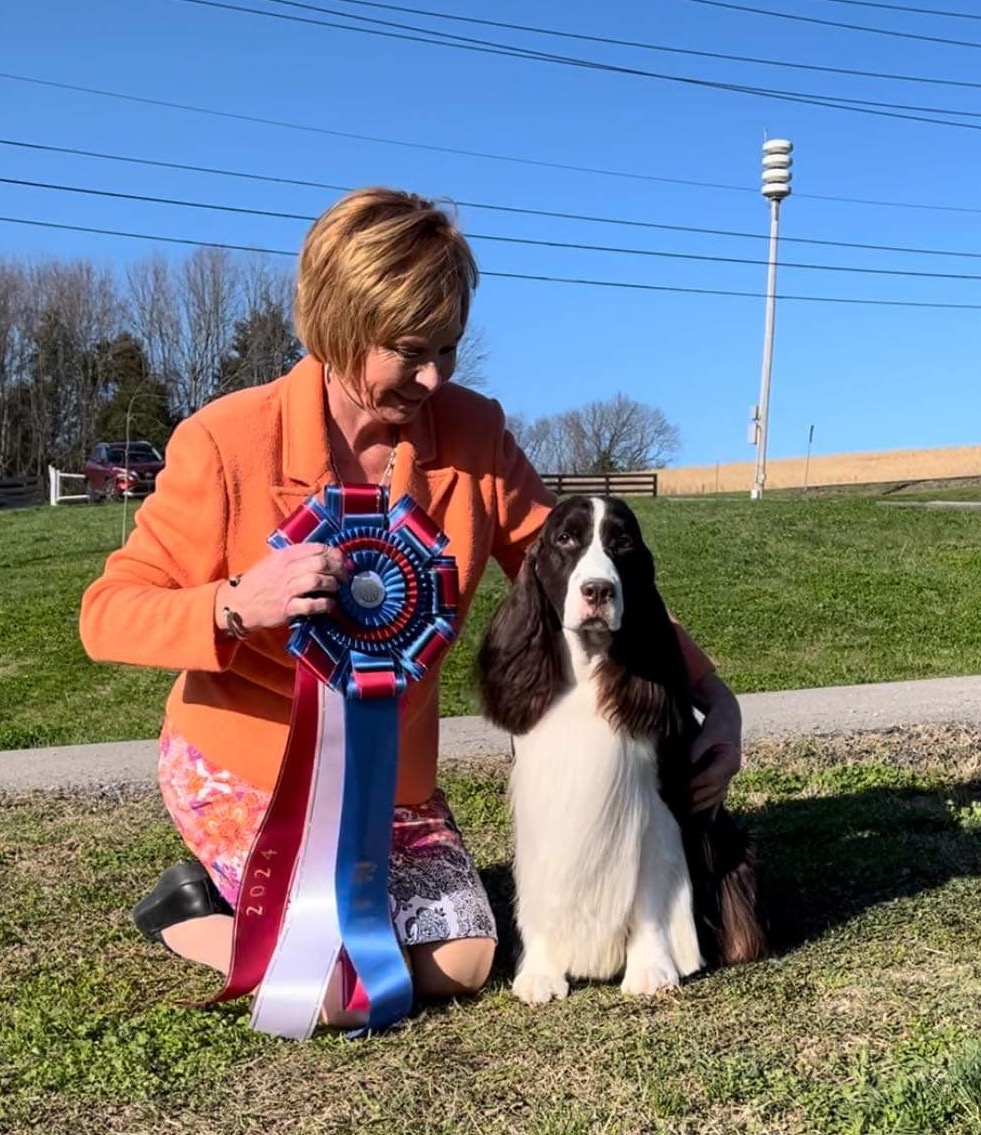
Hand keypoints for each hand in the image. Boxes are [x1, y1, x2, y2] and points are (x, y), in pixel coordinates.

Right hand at [214, 543, 347, 633]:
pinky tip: (330, 604)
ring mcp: (286, 589)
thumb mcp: (274, 561)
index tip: (343, 560)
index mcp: (284, 556)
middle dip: (338, 569)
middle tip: (344, 576)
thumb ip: (295, 557)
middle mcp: (286, 570)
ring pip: (318, 581)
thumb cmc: (259, 581)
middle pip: (321, 563)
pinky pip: (311, 605)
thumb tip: (324, 556)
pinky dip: (325, 604)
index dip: (334, 553)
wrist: (239, 603)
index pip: (316, 548)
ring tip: (336, 588)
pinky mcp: (286, 608)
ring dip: (333, 585)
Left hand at [688, 672, 742, 813]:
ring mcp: (729, 777)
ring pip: (714, 797)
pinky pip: (718, 797)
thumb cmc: (716, 724)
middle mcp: (731, 772)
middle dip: (693, 800)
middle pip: (711, 792)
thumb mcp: (706, 734)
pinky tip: (706, 823)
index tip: (676, 791)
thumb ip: (696, 751)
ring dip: (699, 807)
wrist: (728, 719)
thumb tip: (686, 769)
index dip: (691, 786)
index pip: (708, 779)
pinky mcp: (724, 779)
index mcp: (729, 761)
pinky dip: (711, 809)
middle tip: (675, 807)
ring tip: (683, 814)